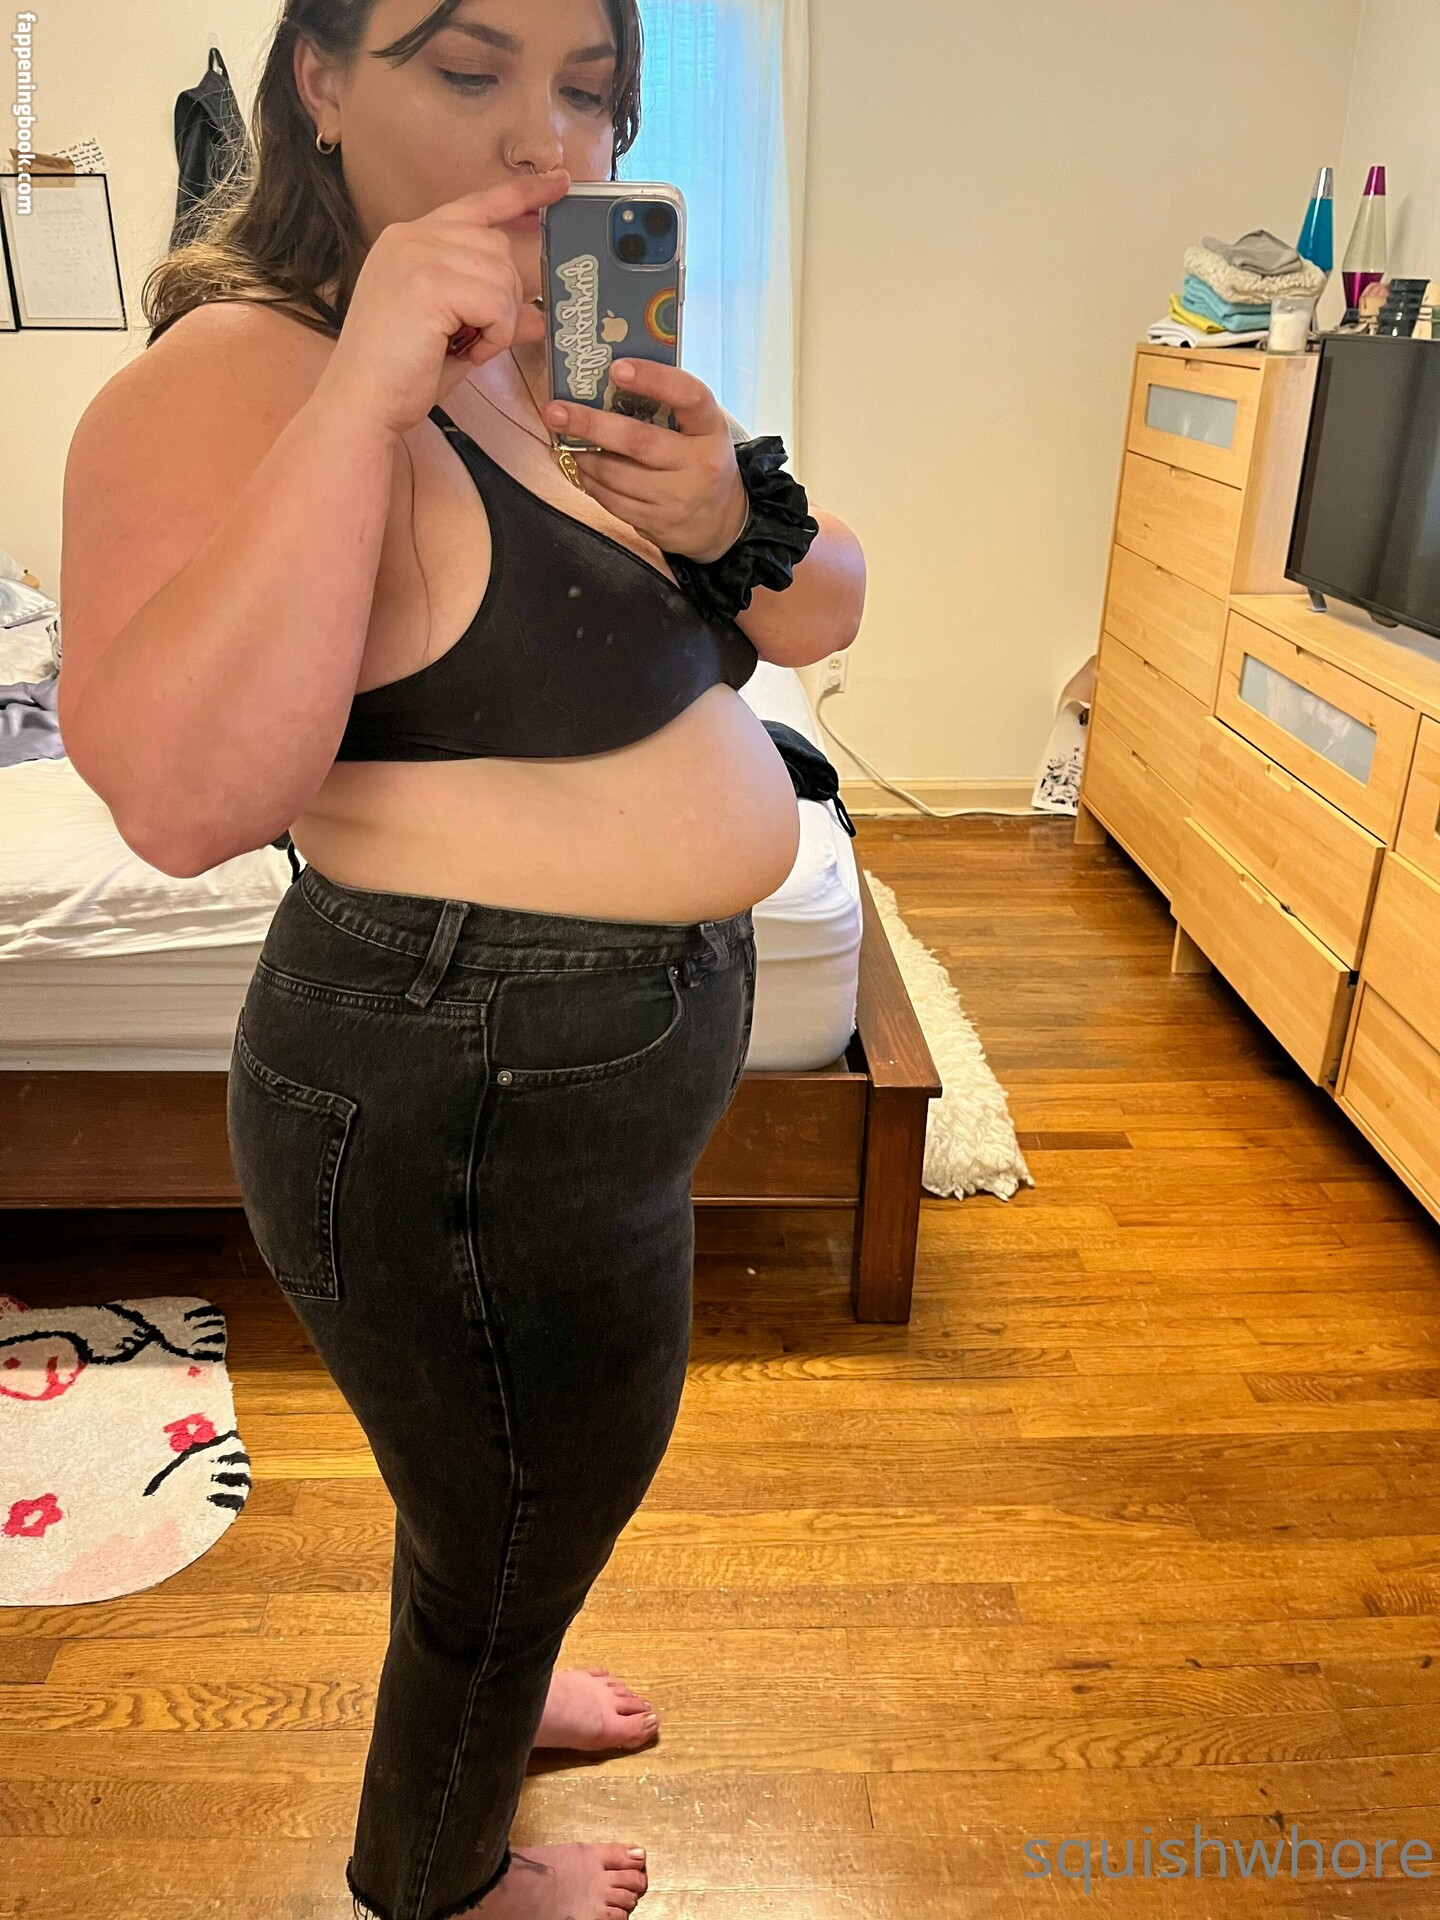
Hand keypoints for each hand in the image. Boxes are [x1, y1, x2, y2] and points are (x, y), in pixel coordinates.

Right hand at [313, 169, 570, 438]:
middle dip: (504, 296)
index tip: (560, 182)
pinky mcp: (429, 284)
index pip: (477, 204)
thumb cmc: (402, 374)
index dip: (522, 193)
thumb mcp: (458, 337)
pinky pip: (495, 302)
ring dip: (499, 321)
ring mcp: (418, 255)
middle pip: (497, 246)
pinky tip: (469, 350)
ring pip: (501, 275)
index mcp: (412, 239)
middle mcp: (412, 236)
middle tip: (480, 336)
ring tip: (469, 345)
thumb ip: (495, 315)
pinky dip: (495, 335)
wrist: (361, 401)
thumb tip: (537, 314)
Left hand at [548, 361, 749, 563]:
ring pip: (617, 475)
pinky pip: (613, 501)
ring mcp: (678, 498)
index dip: (653, 379)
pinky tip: (583, 470)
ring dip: (585, 457)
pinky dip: (591, 483)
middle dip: (591, 424)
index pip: (688, 396)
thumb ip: (668, 407)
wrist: (723, 522)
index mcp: (711, 429)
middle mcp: (699, 464)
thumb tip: (607, 381)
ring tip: (567, 441)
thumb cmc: (700, 461)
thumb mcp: (700, 430)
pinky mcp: (659, 524)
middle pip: (638, 441)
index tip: (617, 369)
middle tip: (556, 411)